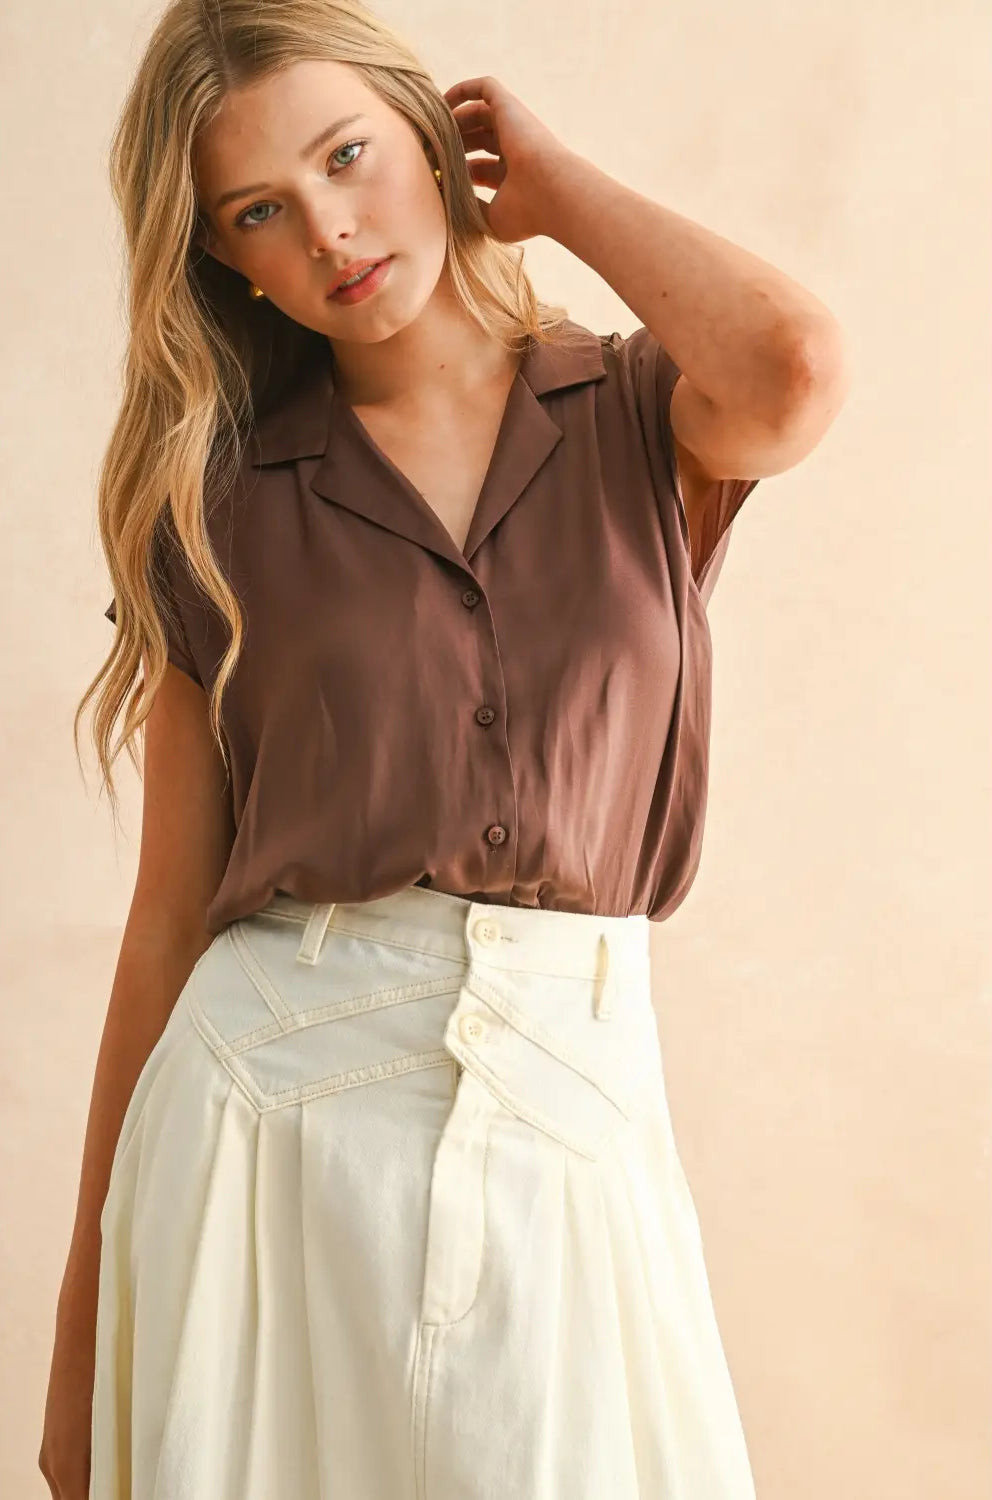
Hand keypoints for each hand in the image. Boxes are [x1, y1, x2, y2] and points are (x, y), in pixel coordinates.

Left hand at [442, 75, 571, 244]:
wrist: (551, 192)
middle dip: (452, 146)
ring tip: (427, 131)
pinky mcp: (510, 107)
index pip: (480, 169)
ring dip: (453, 120)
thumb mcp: (491, 218)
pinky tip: (440, 101)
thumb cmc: (525, 213)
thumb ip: (470, 209)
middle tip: (427, 154)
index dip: (457, 171)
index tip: (436, 179)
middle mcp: (515, 149)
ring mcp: (514, 126)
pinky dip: (463, 90)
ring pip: (479, 113)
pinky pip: (485, 87)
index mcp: (513, 176)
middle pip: (477, 140)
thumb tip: (446, 201)